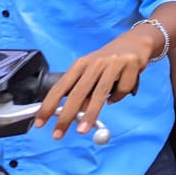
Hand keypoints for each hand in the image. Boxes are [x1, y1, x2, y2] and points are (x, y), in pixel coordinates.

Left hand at [34, 26, 157, 139]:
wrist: (135, 41)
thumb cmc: (108, 60)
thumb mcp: (91, 71)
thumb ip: (83, 89)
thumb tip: (75, 114)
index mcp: (81, 64)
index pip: (60, 86)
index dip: (48, 105)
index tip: (39, 122)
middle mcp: (95, 62)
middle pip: (78, 92)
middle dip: (66, 115)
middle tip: (58, 134)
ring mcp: (113, 63)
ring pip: (99, 93)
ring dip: (90, 114)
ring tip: (83, 130)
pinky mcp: (130, 65)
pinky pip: (122, 90)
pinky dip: (118, 97)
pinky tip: (118, 94)